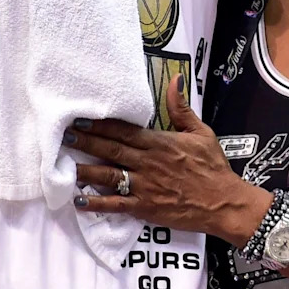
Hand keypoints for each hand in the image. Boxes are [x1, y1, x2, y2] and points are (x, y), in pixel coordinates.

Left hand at [68, 76, 270, 244]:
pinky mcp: (146, 208)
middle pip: (111, 149)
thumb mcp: (202, 133)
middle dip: (86, 141)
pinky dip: (97, 203)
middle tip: (65, 135)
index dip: (101, 124)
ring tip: (63, 164)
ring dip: (85, 169)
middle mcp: (149, 163)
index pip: (125, 131)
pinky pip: (117, 205)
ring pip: (109, 175)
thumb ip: (182, 109)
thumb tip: (175, 80)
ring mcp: (146, 186)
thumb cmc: (213, 167)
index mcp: (161, 143)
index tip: (81, 117)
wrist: (224, 203)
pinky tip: (79, 200)